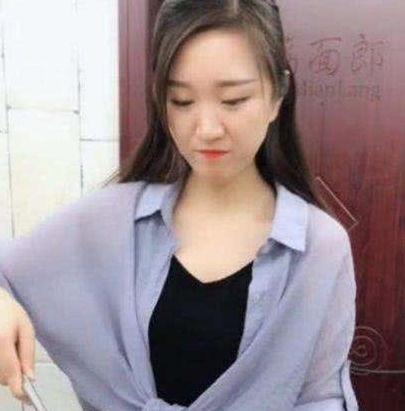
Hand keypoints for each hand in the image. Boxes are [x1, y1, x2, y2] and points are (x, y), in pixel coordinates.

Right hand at [0, 288, 35, 404]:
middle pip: (3, 378)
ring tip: (7, 347)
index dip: (20, 389)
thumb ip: (28, 353)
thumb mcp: (25, 328)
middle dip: (15, 374)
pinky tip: (1, 349)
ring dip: (6, 370)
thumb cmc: (9, 312)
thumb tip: (30, 377)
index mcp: (2, 341)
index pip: (11, 373)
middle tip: (17, 352)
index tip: (28, 397)